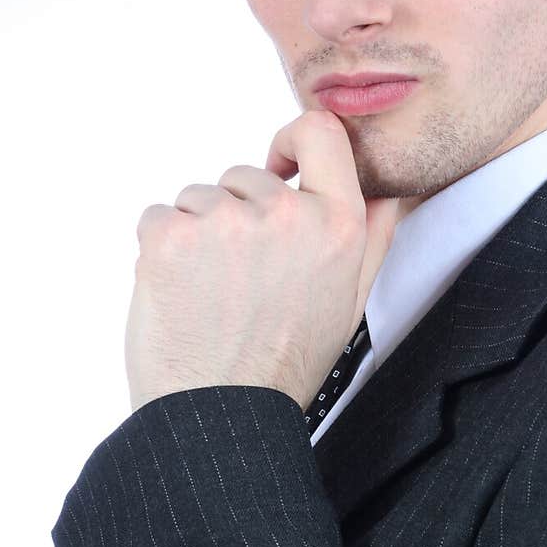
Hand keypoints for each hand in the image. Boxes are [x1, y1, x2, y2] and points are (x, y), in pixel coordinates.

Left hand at [124, 108, 400, 414]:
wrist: (218, 414)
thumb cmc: (283, 364)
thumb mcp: (350, 300)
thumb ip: (372, 236)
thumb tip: (387, 190)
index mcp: (338, 225)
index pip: (322, 132)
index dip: (293, 141)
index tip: (279, 166)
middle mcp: (285, 214)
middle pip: (246, 176)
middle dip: (237, 215)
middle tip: (240, 278)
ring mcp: (224, 221)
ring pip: (199, 197)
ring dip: (198, 234)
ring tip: (210, 293)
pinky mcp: (170, 234)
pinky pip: (159, 216)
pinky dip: (161, 249)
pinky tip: (180, 294)